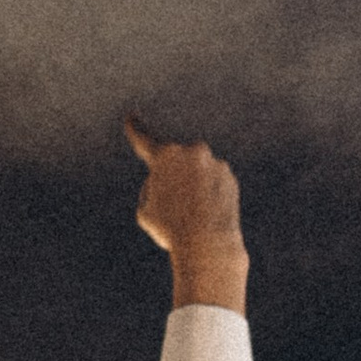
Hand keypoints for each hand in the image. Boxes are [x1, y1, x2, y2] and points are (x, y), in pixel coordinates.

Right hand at [124, 120, 248, 314]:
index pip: (145, 139)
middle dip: (171, 180)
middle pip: (174, 164)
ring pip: (195, 175)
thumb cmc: (171, 229)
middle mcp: (192, 151)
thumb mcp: (145, 211)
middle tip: (171, 208)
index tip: (131, 117)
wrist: (208, 244)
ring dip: (191, 192)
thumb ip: (153, 189)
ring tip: (190, 218)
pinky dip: (208, 198)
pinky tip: (207, 216)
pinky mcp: (229, 176)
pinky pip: (212, 184)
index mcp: (165, 155)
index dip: (135, 129)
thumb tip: (169, 183)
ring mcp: (214, 162)